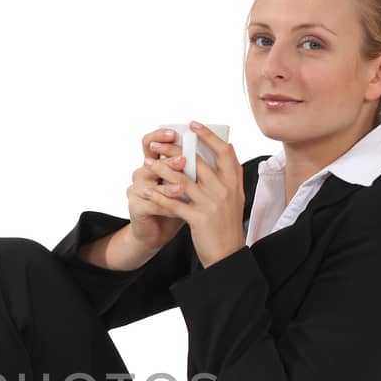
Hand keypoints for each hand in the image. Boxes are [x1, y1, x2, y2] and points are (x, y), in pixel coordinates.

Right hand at [124, 127, 189, 252]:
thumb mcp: (187, 184)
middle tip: (183, 159)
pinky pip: (153, 205)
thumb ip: (198, 167)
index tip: (176, 132)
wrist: (158, 231)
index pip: (151, 142)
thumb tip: (224, 147)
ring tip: (183, 188)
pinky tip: (179, 210)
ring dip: (169, 186)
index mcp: (154, 163)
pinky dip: (167, 207)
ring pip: (152, 184)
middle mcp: (142, 173)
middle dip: (169, 160)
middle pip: (151, 160)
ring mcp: (136, 190)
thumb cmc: (176, 205)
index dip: (160, 135)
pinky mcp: (136, 207)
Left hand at [137, 121, 244, 267]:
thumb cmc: (226, 224)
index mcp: (234, 182)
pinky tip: (146, 192)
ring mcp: (212, 204)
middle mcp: (225, 190)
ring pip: (183, 180)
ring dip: (162, 169)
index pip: (224, 151)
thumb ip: (228, 175)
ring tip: (146, 163)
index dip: (209, 136)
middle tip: (157, 144)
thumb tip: (226, 148)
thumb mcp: (234, 197)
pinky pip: (175, 204)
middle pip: (198, 162)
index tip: (193, 125)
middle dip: (174, 150)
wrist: (228, 254)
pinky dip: (158, 197)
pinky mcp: (200, 219)